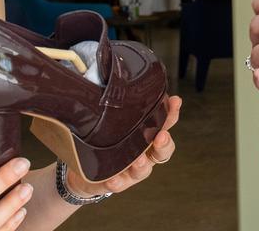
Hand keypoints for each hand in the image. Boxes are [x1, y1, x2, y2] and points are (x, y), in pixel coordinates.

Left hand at [65, 96, 182, 197]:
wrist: (83, 169)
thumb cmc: (102, 139)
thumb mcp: (109, 119)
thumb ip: (116, 104)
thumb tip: (111, 73)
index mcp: (146, 135)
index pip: (164, 123)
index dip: (171, 113)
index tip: (175, 102)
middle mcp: (144, 153)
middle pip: (162, 150)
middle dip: (164, 143)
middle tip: (161, 136)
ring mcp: (131, 171)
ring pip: (144, 170)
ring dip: (142, 165)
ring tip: (138, 161)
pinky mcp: (116, 183)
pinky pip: (119, 184)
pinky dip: (117, 182)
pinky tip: (113, 179)